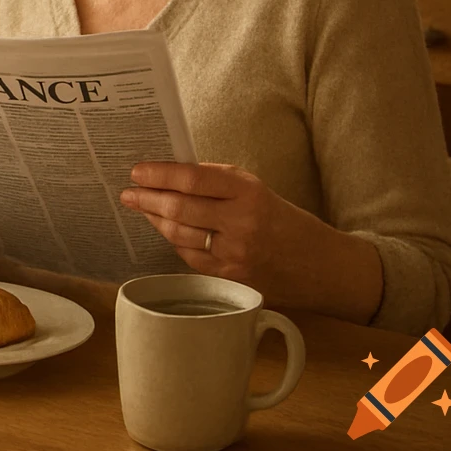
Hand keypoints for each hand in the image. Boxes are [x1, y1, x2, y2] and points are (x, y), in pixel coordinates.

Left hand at [120, 161, 377, 315]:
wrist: (322, 267)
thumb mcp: (256, 189)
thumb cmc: (284, 220)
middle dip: (146, 199)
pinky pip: (190, 257)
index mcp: (249, 193)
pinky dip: (175, 242)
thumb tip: (170, 172)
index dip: (159, 174)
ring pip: (178, 235)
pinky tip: (168, 231)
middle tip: (128, 192)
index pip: (193, 178)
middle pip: (179, 209)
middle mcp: (241, 224)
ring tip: (142, 208)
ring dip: (155, 220)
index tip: (137, 171)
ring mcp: (234, 256)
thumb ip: (216, 181)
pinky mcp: (230, 280)